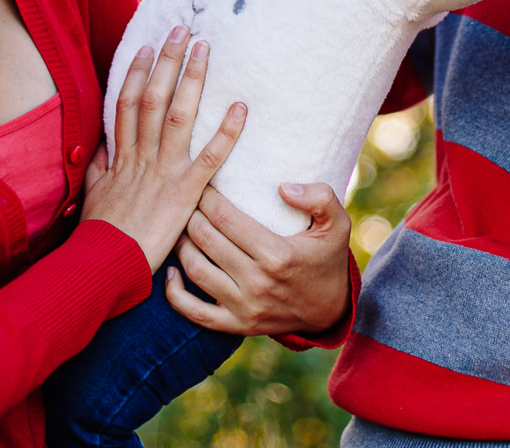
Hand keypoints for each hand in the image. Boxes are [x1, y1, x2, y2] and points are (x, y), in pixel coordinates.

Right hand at [81, 26, 246, 269]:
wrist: (103, 266)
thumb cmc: (100, 236)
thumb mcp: (93, 197)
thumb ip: (98, 169)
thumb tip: (99, 148)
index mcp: (121, 157)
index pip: (128, 103)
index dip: (137, 73)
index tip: (147, 47)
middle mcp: (141, 157)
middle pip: (154, 97)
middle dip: (167, 61)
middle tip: (182, 30)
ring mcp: (163, 172)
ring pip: (179, 115)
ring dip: (193, 79)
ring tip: (205, 49)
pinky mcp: (185, 193)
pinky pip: (209, 157)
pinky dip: (225, 132)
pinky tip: (240, 108)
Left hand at [164, 183, 352, 335]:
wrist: (330, 309)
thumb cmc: (327, 258)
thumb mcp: (338, 223)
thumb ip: (320, 198)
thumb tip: (283, 188)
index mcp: (278, 254)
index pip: (226, 218)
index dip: (208, 196)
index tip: (204, 183)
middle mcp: (258, 283)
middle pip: (206, 239)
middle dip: (191, 213)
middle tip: (188, 199)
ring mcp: (244, 308)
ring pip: (196, 270)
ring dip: (181, 245)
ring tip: (181, 226)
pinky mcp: (236, 326)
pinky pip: (194, 313)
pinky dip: (175, 293)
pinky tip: (171, 271)